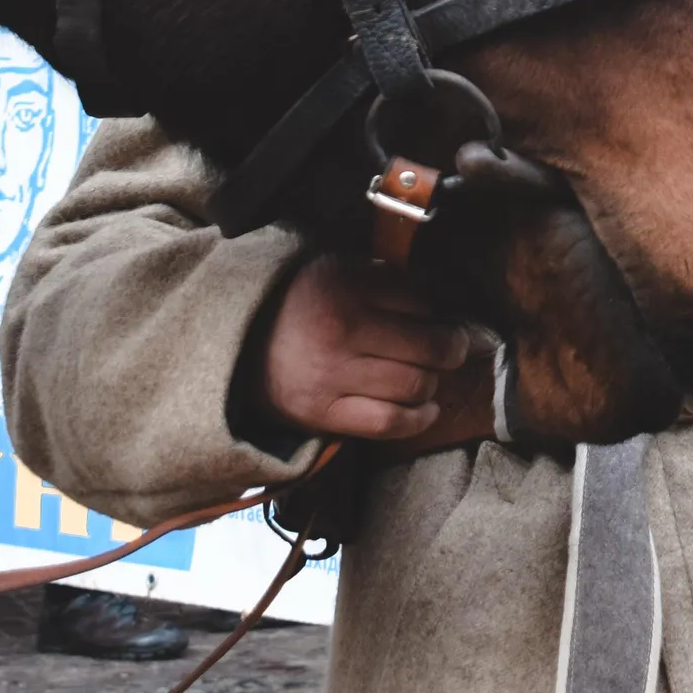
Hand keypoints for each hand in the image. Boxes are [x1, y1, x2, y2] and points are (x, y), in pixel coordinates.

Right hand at [258, 253, 473, 441]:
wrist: (239, 344)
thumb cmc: (301, 304)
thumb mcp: (338, 269)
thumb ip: (385, 278)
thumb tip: (442, 298)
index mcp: (347, 285)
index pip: (422, 300)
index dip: (442, 311)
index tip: (446, 317)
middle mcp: (343, 329)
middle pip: (428, 346)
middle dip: (452, 348)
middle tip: (453, 347)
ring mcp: (333, 374)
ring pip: (414, 385)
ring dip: (434, 383)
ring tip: (431, 376)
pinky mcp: (324, 412)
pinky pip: (388, 422)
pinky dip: (418, 419)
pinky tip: (427, 409)